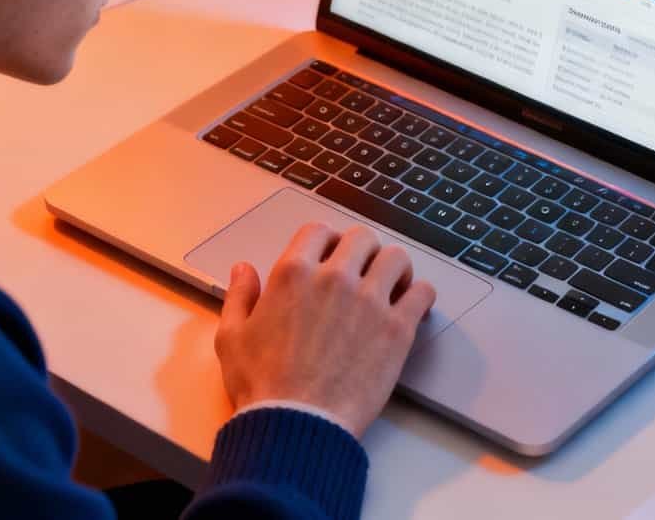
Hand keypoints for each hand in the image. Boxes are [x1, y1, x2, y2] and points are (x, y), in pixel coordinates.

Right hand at [214, 222, 437, 437]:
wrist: (297, 424)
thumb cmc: (263, 386)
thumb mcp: (231, 337)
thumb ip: (239, 296)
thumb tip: (243, 269)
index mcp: (294, 273)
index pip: (318, 230)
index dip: (326, 241)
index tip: (330, 256)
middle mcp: (334, 278)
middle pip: (362, 237)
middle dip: (363, 251)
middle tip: (363, 271)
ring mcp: (370, 301)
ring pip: (396, 257)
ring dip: (394, 267)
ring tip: (392, 284)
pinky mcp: (397, 329)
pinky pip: (423, 293)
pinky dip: (420, 294)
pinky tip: (412, 306)